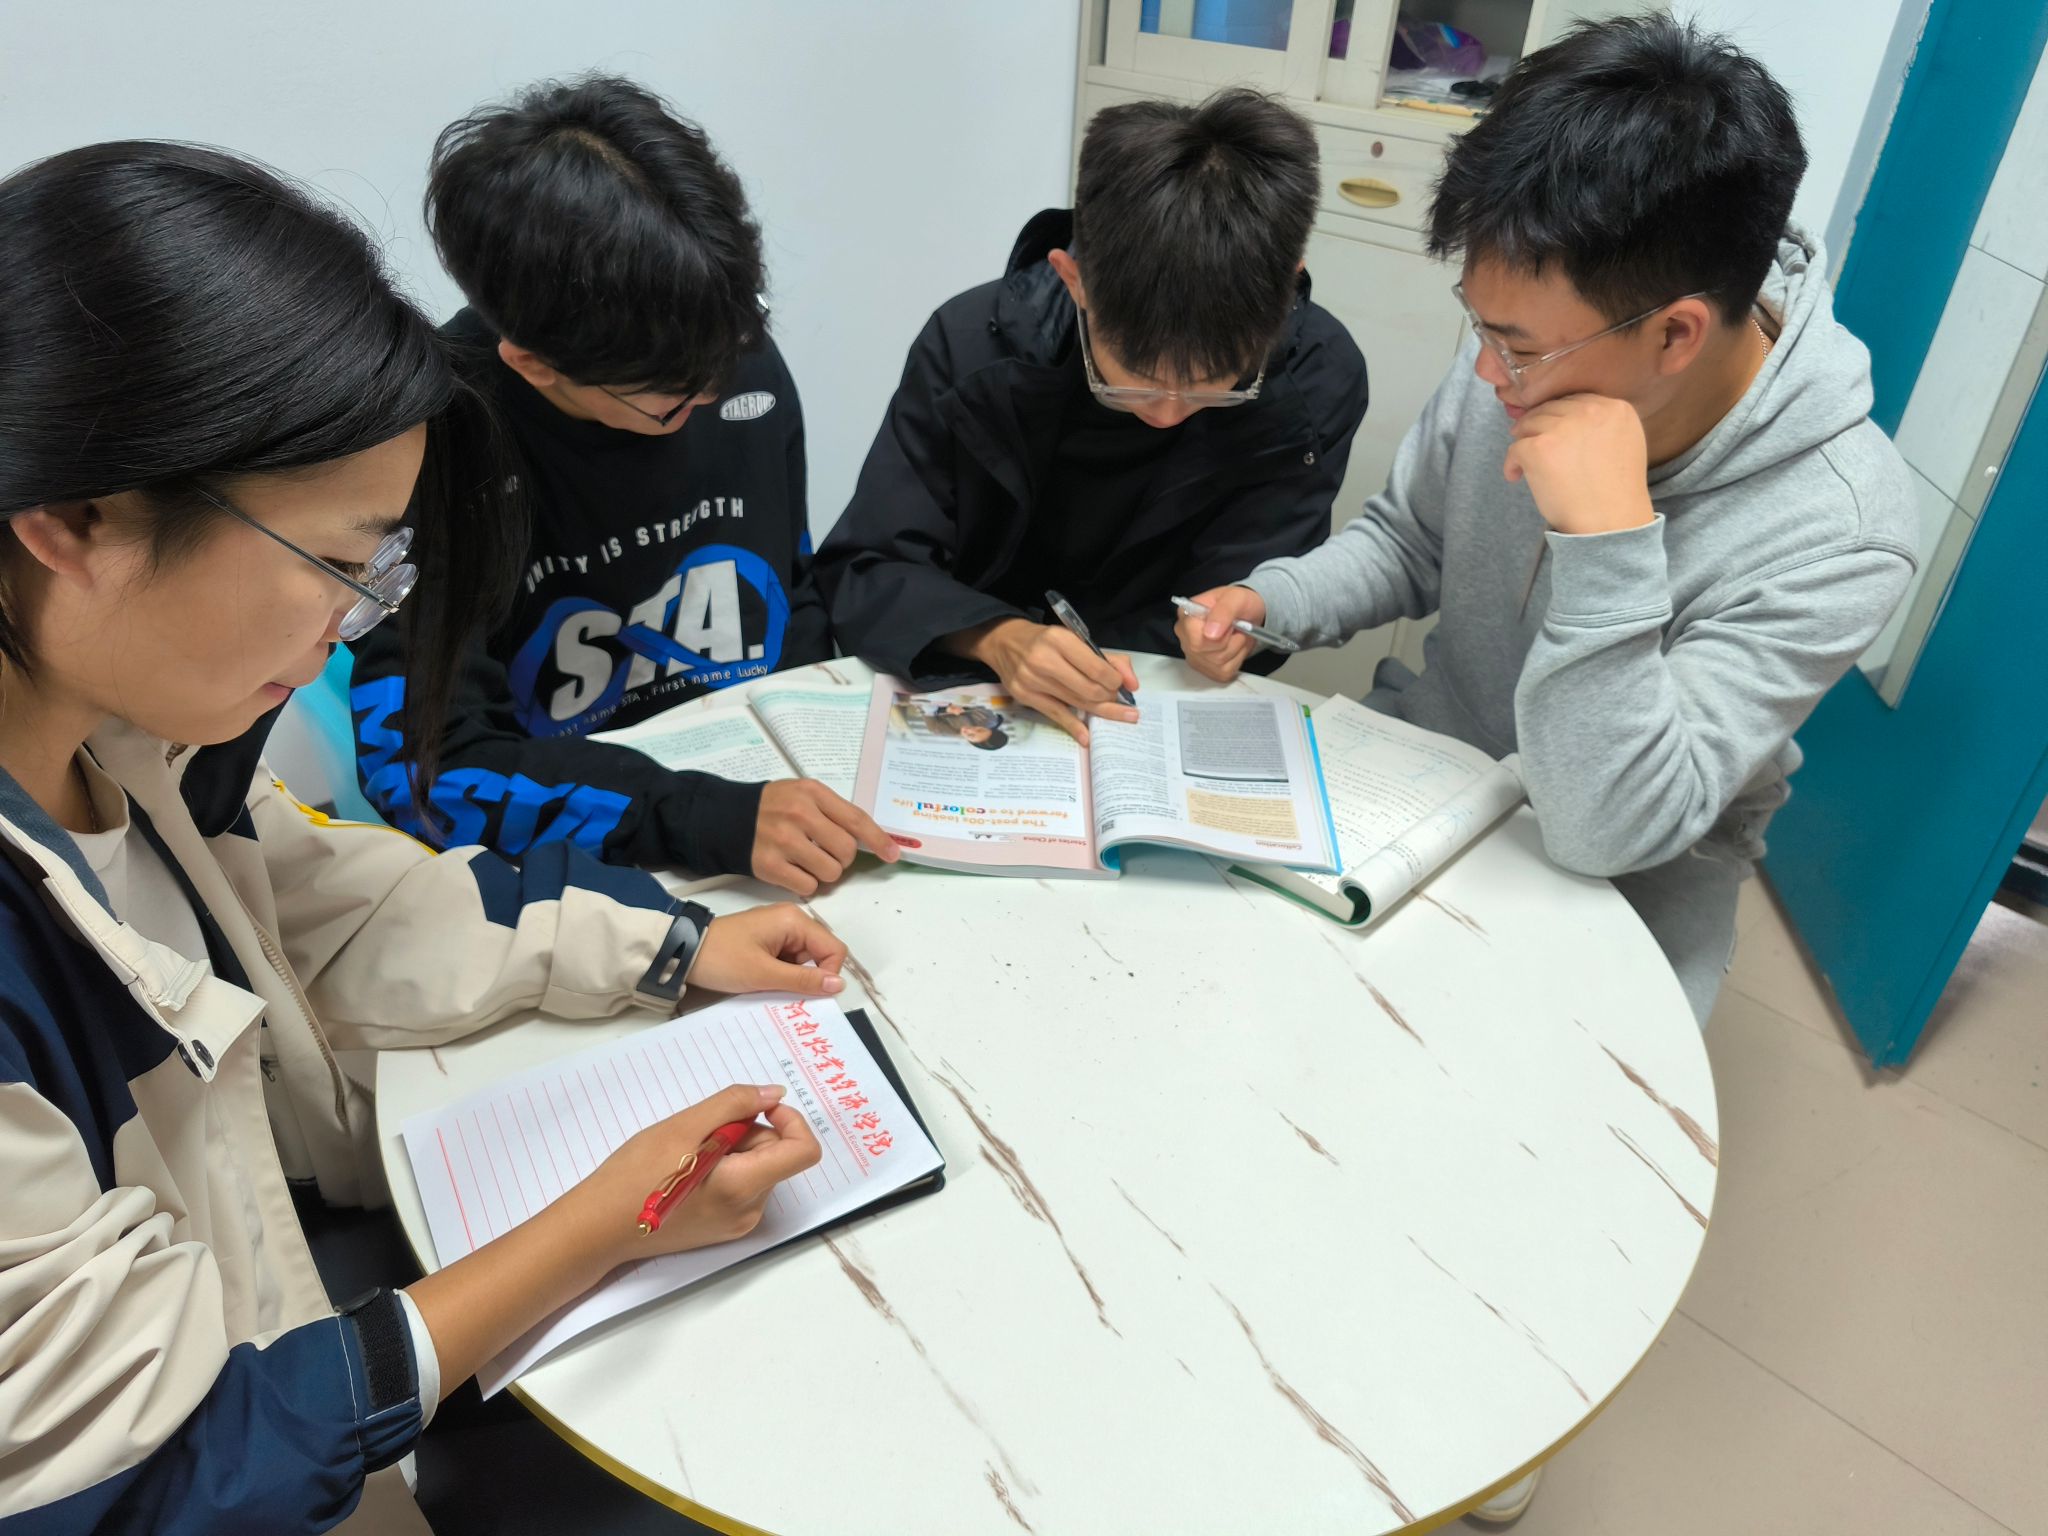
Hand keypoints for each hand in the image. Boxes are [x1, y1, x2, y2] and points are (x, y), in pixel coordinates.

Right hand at [578, 1083, 822, 1269]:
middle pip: (776, 1155)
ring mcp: (738, 1223)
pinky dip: (726, 1167)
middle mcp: (750, 1211)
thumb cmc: (634, 1174)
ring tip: (688, 1153)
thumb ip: (736, 1104)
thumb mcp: (684, 1126)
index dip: (790, 1120)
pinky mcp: (724, 1228)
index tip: (757, 1108)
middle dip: (747, 1132)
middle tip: (701, 1133)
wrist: (598, 1226)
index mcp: (744, 1187)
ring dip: (734, 1149)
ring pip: (759, 1168)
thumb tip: (775, 1095)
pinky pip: (743, 1185)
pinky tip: (689, 1169)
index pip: (804, 1151)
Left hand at [688, 903, 847, 996]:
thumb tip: (839, 985)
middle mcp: (791, 919)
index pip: (833, 948)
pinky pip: (788, 959)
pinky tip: (765, 982)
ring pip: (804, 959)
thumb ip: (803, 980)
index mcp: (794, 920)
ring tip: (770, 987)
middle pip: (820, 952)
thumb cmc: (723, 960)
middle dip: (809, 977)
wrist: (682, 952)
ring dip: (794, 977)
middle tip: (786, 993)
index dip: (828, 974)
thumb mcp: (763, 975)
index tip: (808, 994)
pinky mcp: (767, 939)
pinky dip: (782, 974)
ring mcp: (778, 929)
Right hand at [752, 778, 898, 894]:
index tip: (892, 854)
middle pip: (846, 851)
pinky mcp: (770, 865)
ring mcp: (784, 841)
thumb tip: (870, 840)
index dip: (878, 840)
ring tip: (808, 861)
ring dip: (825, 873)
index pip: (856, 819)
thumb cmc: (772, 807)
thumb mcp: (803, 795)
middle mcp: (799, 815)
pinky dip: (806, 884)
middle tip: (827, 853)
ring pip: (830, 873)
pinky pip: (808, 886)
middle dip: (843, 858)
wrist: (726, 817)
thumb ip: (833, 812)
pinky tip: (794, 870)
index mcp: (812, 793)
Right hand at [962, 617, 1138, 744]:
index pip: (1096, 668)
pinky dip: (1075, 727)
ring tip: (1117, 714)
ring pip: (1076, 703)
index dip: (1115, 682)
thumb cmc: (1045, 640)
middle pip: (1089, 689)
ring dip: (1100, 711)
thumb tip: (1132, 683)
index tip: (1122, 686)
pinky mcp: (1025, 696)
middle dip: (1109, 698)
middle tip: (1117, 700)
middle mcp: (1044, 660)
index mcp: (1060, 639)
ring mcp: (1032, 680)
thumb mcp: (1074, 639)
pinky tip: (1087, 736)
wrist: (1004, 642)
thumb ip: (1107, 658)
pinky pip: (1056, 715)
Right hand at [1175, 586, 1265, 683]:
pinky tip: (1235, 647)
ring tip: (1237, 636)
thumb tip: (1210, 633)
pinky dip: (1237, 659)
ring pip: (1219, 664)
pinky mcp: (1207, 669)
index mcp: (1187, 616)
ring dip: (1236, 649)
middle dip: (1231, 642)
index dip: (1220, 636)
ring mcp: (1194, 656)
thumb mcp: (1235, 598)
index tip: (1231, 624)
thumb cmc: (1238, 604)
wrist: (1247, 615)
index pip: (1196, 640)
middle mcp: (1185, 638)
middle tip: (1236, 628)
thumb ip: (1223, 612)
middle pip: (1209, 654)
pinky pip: (1225, 672)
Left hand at [1503, 393, 1655, 535]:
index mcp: (1615, 409)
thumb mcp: (1622, 445)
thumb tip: (1557, 416)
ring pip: (1530, 424)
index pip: (1575, 401)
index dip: (1558, 417)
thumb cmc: (1614, 494)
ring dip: (1524, 443)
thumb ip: (1598, 426)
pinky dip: (1512, 463)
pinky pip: (1515, 448)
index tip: (1551, 434)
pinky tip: (1516, 476)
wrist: (1611, 524)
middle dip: (1537, 427)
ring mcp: (1563, 428)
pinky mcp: (1540, 448)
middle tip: (1531, 446)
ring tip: (1525, 464)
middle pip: (1550, 409)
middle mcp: (1591, 411)